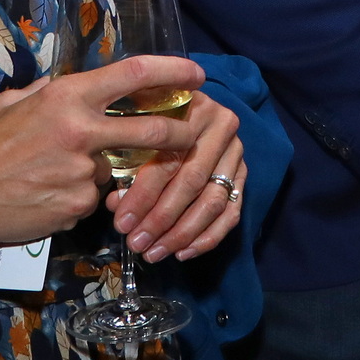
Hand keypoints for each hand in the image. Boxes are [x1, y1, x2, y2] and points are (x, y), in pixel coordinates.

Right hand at [0, 53, 208, 248]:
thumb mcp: (9, 104)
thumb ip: (42, 93)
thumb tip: (59, 84)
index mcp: (66, 98)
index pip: (134, 74)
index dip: (173, 71)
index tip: (196, 74)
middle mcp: (81, 132)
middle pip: (153, 130)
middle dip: (181, 133)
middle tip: (192, 135)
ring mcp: (84, 173)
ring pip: (113, 170)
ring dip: (98, 172)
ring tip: (52, 175)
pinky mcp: (79, 206)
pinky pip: (92, 198)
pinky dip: (78, 197)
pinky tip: (45, 195)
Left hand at [110, 95, 247, 263]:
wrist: (183, 106)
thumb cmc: (149, 117)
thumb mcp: (134, 130)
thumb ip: (126, 163)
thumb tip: (116, 204)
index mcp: (191, 108)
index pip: (168, 160)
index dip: (143, 196)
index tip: (121, 223)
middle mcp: (221, 127)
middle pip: (192, 182)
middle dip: (161, 220)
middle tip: (137, 244)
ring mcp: (236, 152)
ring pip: (213, 201)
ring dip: (182, 234)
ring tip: (155, 253)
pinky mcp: (243, 173)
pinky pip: (231, 212)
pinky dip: (208, 237)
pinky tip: (184, 252)